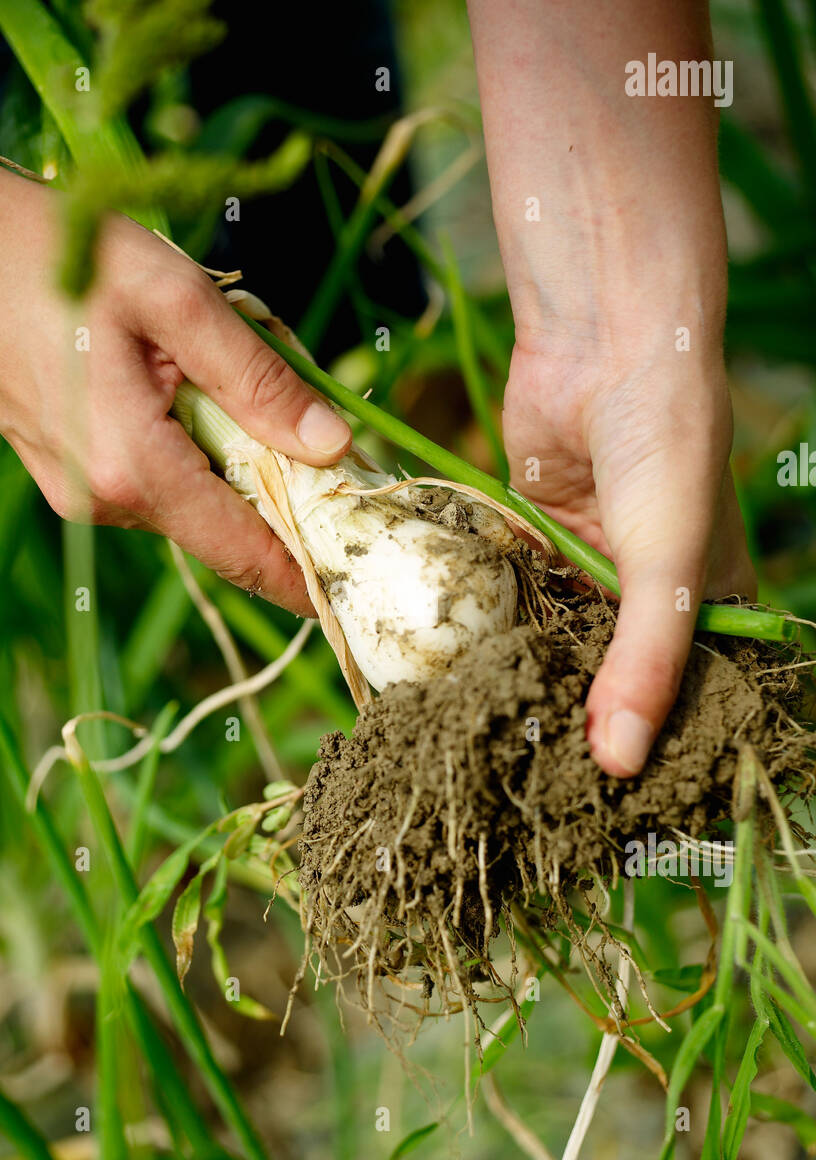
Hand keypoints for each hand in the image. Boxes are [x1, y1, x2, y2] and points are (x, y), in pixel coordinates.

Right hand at [0, 139, 350, 614]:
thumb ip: (259, 379)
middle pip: (225, 525)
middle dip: (282, 493)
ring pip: (191, 498)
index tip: (363, 586)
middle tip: (332, 443)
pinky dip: (190, 446)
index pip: (246, 553)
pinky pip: (154, 476)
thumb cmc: (54, 252)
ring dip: (233, 456)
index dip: (309, 575)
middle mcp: (103, 500)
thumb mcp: (174, 298)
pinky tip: (183, 379)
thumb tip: (335, 446)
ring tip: (232, 375)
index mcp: (133, 469)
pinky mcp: (67, 470)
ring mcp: (79, 490)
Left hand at [504, 338, 755, 777]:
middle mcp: (643, 597)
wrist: (602, 345)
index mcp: (704, 607)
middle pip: (608, 680)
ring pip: (552, 645)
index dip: (652, 751)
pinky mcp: (531, 543)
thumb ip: (644, 660)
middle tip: (528, 796)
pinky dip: (487, 632)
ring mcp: (585, 570)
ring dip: (522, 683)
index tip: (611, 814)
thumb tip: (617, 761)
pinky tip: (454, 682)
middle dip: (573, 726)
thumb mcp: (668, 562)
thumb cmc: (668, 447)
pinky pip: (509, 601)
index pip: (683, 700)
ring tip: (483, 750)